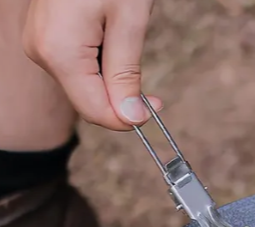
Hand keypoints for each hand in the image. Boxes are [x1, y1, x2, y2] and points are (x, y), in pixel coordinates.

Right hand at [23, 0, 161, 130]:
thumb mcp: (128, 21)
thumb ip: (126, 73)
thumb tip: (130, 117)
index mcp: (59, 53)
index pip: (96, 111)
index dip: (128, 119)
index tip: (156, 110)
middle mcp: (41, 52)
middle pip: (89, 100)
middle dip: (123, 101)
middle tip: (156, 95)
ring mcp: (40, 43)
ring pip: (85, 86)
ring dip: (114, 83)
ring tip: (131, 51)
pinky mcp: (46, 36)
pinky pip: (77, 66)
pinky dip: (102, 67)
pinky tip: (115, 44)